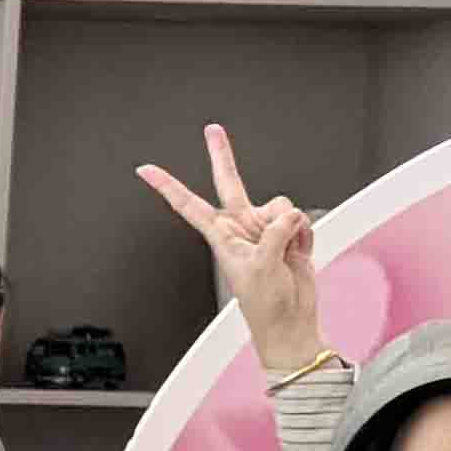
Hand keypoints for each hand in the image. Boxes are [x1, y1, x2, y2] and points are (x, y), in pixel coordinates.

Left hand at [137, 123, 326, 376]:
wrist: (291, 321)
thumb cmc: (265, 304)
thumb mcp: (259, 267)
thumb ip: (272, 233)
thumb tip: (287, 215)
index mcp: (221, 236)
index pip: (188, 205)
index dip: (167, 186)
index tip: (146, 170)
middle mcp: (241, 227)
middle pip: (230, 182)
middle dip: (222, 155)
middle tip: (212, 130)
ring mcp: (265, 228)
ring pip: (282, 204)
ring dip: (290, 225)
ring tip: (286, 251)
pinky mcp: (290, 233)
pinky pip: (302, 220)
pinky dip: (304, 234)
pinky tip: (298, 252)